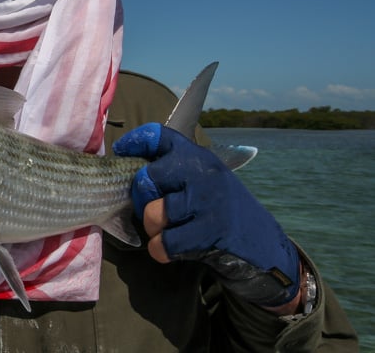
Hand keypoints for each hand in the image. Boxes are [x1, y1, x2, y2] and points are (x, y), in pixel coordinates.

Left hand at [113, 123, 299, 308]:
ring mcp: (208, 202)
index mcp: (199, 156)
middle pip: (146, 178)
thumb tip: (127, 159)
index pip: (159, 136)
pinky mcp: (211, 233)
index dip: (134, 142)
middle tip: (154, 208)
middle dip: (142, 199)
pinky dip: (161, 250)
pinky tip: (172, 248)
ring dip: (153, 228)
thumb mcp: (203, 179)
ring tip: (167, 230)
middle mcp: (203, 173)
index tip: (122, 151)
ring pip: (153, 213)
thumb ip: (174, 169)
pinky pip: (164, 242)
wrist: (263, 246)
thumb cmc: (222, 210)